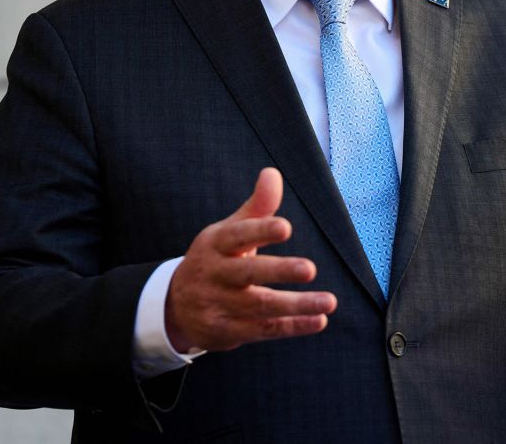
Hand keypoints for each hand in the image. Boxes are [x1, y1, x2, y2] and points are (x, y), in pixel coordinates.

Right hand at [165, 167, 336, 352]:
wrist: (175, 306)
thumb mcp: (228, 232)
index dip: (260, 231)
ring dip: (296, 305)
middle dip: (279, 271)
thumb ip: (256, 208)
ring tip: (329, 301)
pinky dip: (293, 326)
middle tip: (310, 269)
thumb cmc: (214, 259)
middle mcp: (215, 274)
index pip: (238, 236)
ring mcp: (218, 305)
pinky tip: (319, 320)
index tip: (286, 227)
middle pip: (248, 273)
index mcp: (216, 244)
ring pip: (260, 306)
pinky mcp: (226, 331)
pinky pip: (264, 329)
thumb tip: (273, 173)